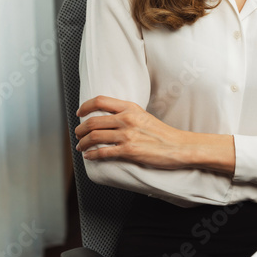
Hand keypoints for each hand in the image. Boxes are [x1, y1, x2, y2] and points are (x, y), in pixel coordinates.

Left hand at [75, 96, 190, 168]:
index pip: (100, 101)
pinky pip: (103, 152)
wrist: (178, 146)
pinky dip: (92, 154)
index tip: (79, 113)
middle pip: (93, 121)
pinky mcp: (129, 151)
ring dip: (83, 143)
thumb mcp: (144, 116)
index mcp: (131, 108)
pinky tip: (89, 156)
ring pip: (94, 137)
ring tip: (81, 146)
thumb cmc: (163, 134)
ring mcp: (127, 135)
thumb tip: (109, 120)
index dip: (85, 107)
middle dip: (80, 129)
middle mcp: (127, 119)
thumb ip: (127, 115)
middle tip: (78, 133)